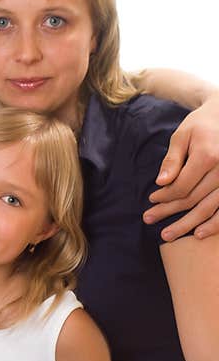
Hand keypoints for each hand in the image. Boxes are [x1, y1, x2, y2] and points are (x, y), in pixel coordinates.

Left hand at [145, 94, 218, 240]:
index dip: (165, 195)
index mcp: (208, 157)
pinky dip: (214, 224)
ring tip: (168, 235)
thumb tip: (161, 183)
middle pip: (193, 199)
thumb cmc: (200, 125)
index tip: (151, 199)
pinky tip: (199, 234)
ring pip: (209, 208)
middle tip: (149, 220)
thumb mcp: (181, 136)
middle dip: (169, 211)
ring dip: (188, 224)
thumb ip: (172, 160)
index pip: (182, 185)